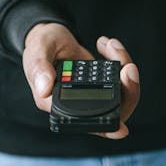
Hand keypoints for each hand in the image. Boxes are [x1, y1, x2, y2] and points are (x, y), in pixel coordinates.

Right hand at [22, 22, 139, 138]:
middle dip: (128, 90)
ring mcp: (94, 93)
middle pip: (116, 110)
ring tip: (112, 46)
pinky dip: (120, 58)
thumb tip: (44, 88)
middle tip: (127, 67)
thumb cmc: (39, 47)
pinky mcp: (103, 81)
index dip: (107, 128)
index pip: (88, 124)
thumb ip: (39, 69)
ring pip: (124, 92)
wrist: (49, 36)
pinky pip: (122, 77)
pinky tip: (106, 44)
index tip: (123, 129)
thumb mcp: (36, 52)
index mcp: (59, 106)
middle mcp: (80, 105)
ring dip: (124, 67)